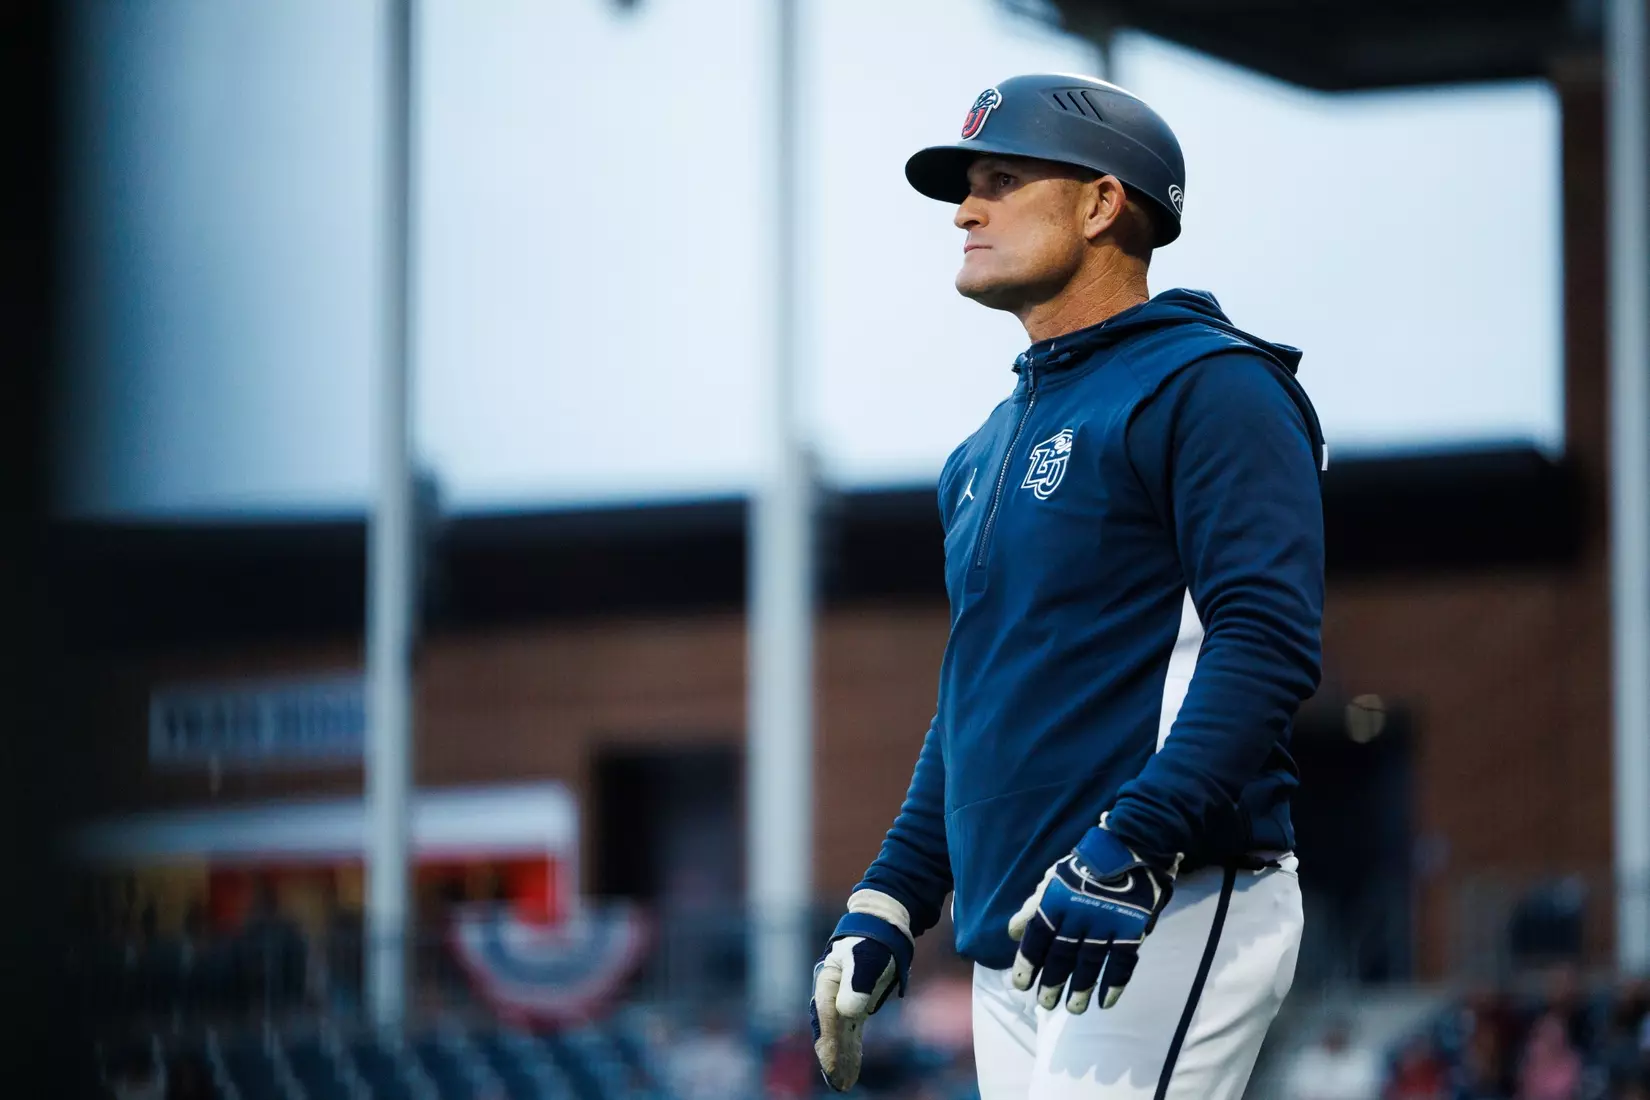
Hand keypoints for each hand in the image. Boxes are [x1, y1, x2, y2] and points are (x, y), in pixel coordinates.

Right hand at [810, 890, 914, 1091]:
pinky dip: (849, 1051)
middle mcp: (831, 994)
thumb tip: (849, 1012)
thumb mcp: (867, 958)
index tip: (831, 1065)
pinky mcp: (854, 1005)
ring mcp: (842, 1000)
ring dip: (839, 1059)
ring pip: (839, 1035)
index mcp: (828, 981)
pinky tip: (851, 1070)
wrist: (880, 929)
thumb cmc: (872, 941)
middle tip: (838, 1083)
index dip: (829, 1043)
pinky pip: (849, 1033)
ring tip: (842, 1084)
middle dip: (832, 1057)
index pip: (827, 1016)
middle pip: (829, 1031)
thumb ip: (857, 982)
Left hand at [1006, 817, 1177, 1012]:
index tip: (1020, 985)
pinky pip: (1122, 963)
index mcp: (1057, 899)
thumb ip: (1033, 907)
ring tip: (1072, 1009)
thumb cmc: (1088, 865)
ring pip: (1090, 964)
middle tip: (1044, 1003)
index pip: (1037, 937)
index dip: (1027, 963)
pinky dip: (1114, 984)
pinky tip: (1105, 1001)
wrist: (1134, 846)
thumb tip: (1013, 933)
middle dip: (1051, 983)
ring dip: (1080, 989)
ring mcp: (1107, 923)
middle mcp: (1079, 914)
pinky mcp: (1132, 929)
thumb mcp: (1054, 878)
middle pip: (1062, 955)